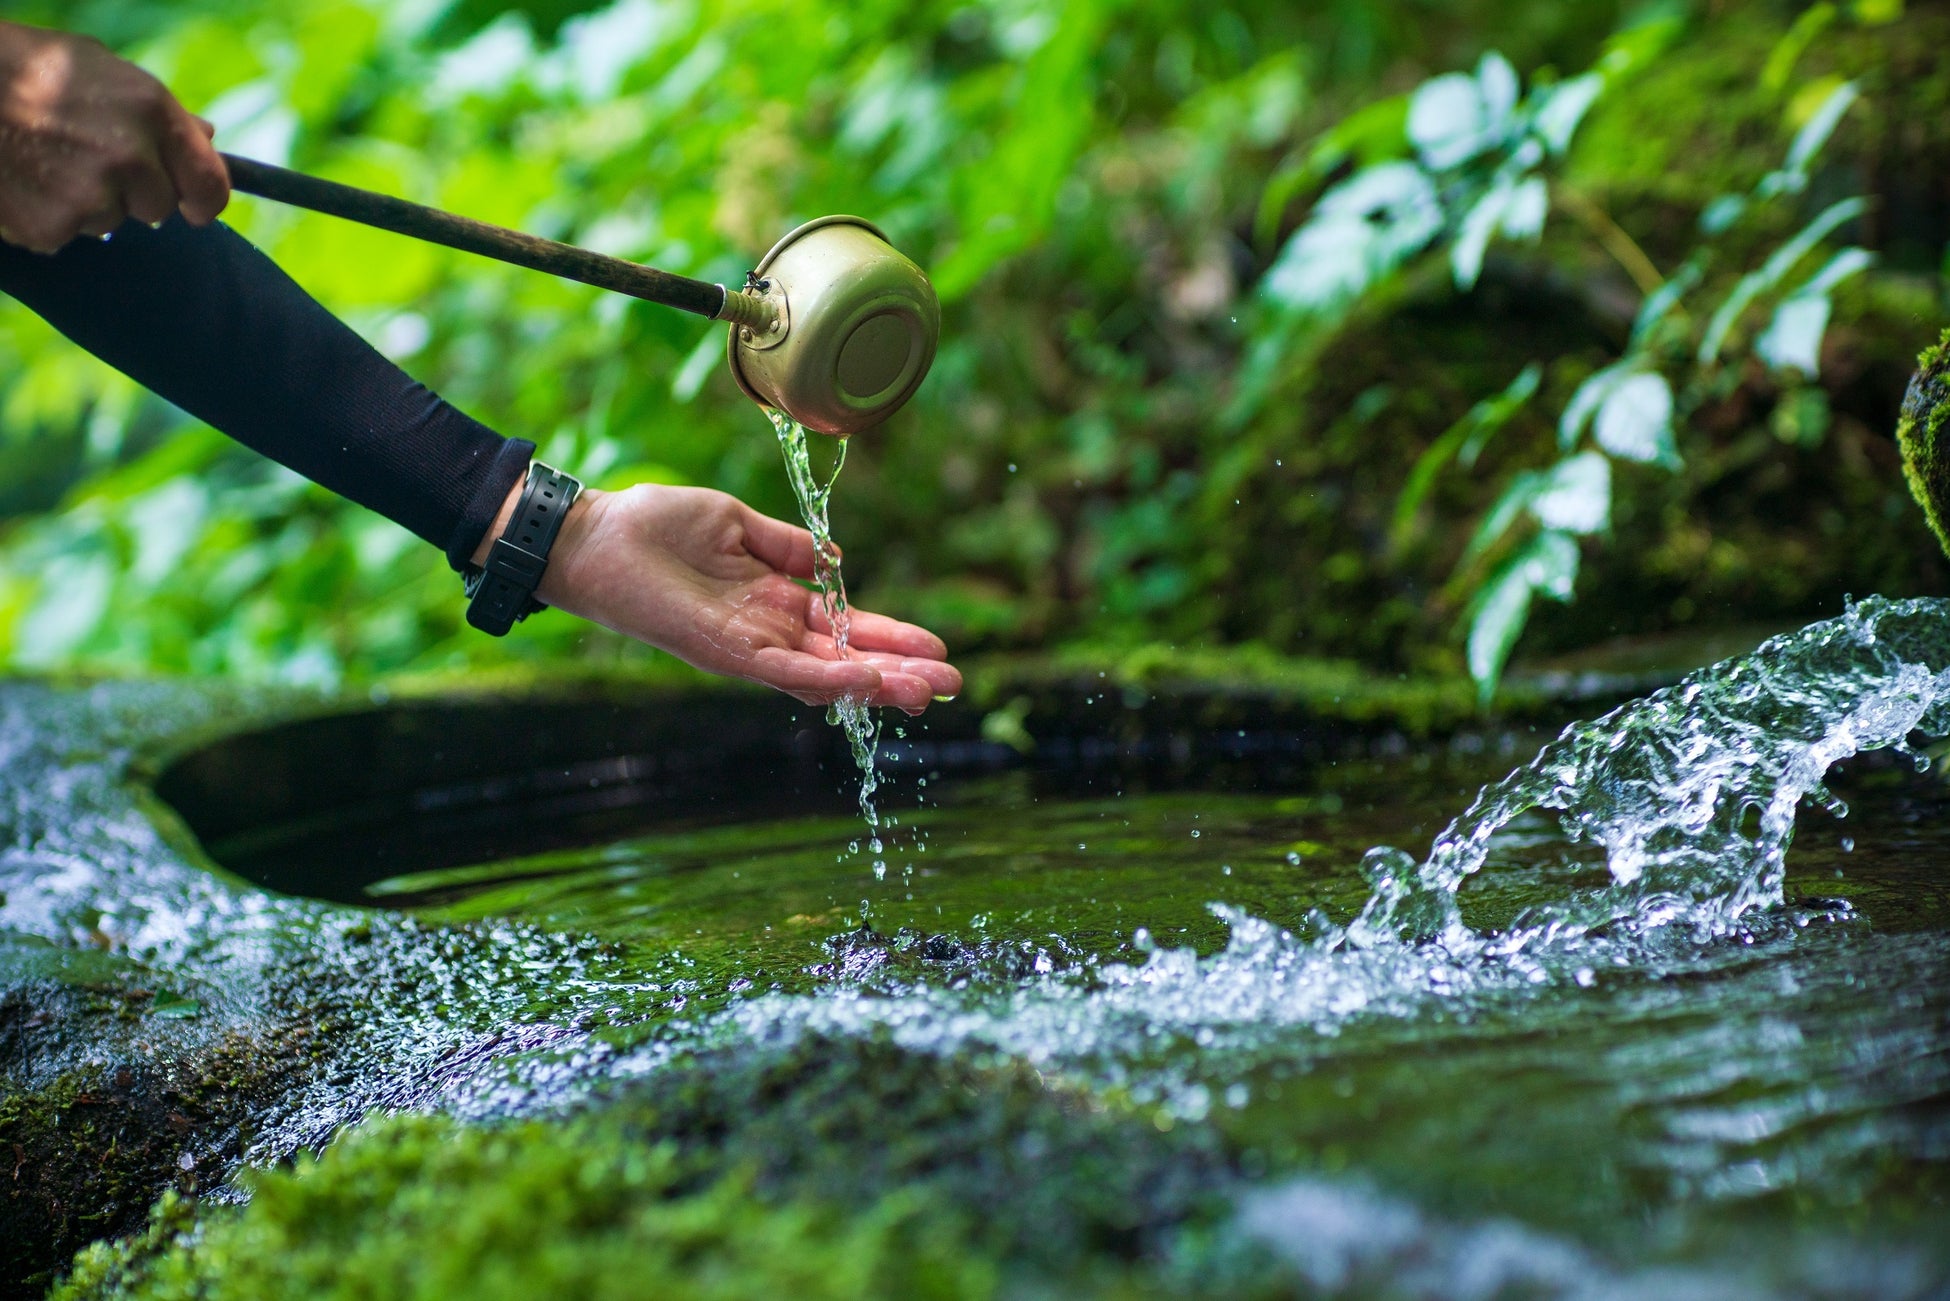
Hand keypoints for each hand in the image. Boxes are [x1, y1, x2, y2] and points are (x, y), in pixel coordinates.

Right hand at [0, 22, 228, 252]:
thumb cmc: (23, 67)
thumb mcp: (96, 66)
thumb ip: (156, 109)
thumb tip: (206, 136)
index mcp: (151, 110)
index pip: (210, 183)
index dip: (203, 200)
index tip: (193, 208)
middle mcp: (131, 156)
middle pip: (157, 208)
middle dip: (130, 193)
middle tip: (82, 158)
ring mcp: (92, 194)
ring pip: (109, 220)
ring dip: (84, 201)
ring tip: (42, 159)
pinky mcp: (53, 224)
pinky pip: (66, 233)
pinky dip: (46, 216)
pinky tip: (22, 180)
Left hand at [499, 483, 961, 711]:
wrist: (597, 535)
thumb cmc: (656, 526)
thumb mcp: (737, 525)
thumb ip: (788, 547)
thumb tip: (836, 562)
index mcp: (775, 601)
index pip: (846, 628)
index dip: (892, 638)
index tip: (937, 648)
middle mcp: (767, 632)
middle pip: (847, 662)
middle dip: (901, 674)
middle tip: (954, 685)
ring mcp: (748, 647)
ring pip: (826, 677)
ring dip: (877, 685)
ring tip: (927, 692)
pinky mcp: (724, 652)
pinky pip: (786, 672)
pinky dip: (829, 679)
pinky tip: (868, 682)